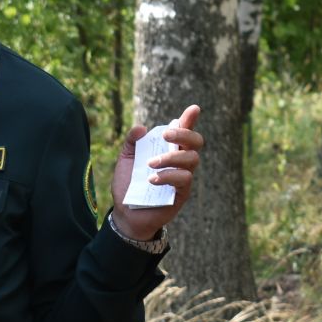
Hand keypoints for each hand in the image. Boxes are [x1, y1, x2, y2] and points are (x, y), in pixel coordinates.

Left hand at [110, 105, 202, 242]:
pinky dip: (168, 176)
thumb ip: (131, 142)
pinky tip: (152, 179)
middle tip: (165, 135)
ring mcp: (183, 178)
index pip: (184, 132)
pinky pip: (184, 179)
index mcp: (169, 150)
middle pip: (196, 142)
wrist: (125, 213)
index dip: (190, 120)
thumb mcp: (125, 160)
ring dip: (171, 157)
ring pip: (192, 160)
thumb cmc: (129, 185)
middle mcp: (180, 162)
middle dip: (184, 134)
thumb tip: (141, 128)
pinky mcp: (182, 194)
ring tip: (151, 164)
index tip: (194, 109)